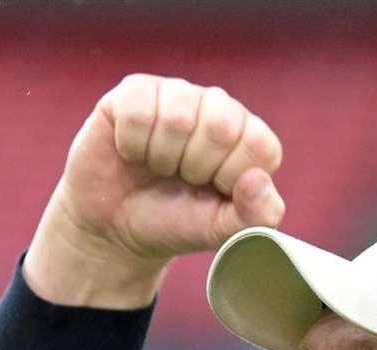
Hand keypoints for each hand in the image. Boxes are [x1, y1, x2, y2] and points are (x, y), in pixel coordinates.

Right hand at [25, 74, 285, 307]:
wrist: (117, 228)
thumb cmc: (176, 222)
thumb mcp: (220, 230)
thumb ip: (255, 215)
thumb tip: (258, 180)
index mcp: (248, 136)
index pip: (259, 145)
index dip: (231, 177)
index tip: (212, 190)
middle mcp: (217, 106)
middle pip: (221, 125)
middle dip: (196, 167)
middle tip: (182, 178)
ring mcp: (176, 94)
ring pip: (177, 118)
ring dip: (162, 158)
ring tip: (157, 166)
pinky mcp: (134, 92)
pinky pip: (137, 113)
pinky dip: (131, 145)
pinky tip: (132, 152)